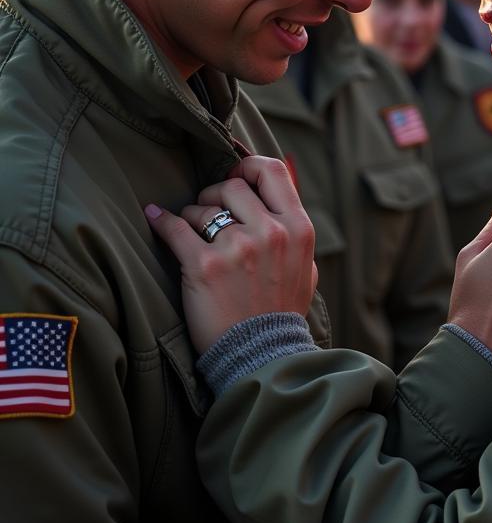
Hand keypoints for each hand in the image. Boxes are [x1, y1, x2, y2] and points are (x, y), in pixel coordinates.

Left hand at [146, 157, 317, 352]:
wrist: (262, 356)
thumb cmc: (282, 312)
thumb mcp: (305, 267)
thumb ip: (294, 234)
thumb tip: (277, 205)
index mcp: (298, 228)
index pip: (272, 170)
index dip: (248, 165)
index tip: (235, 174)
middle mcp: (270, 232)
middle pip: (232, 186)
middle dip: (214, 194)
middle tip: (209, 210)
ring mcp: (237, 248)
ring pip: (202, 208)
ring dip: (193, 216)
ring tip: (192, 232)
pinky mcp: (204, 266)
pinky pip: (176, 228)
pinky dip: (162, 221)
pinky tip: (155, 218)